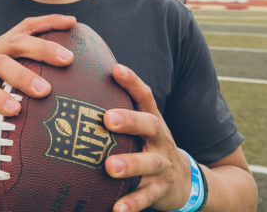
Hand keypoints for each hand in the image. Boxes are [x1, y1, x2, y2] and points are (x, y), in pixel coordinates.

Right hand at [0, 14, 75, 130]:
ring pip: (0, 63)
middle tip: (69, 59)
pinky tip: (15, 111)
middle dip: (45, 47)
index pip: (26, 27)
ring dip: (24, 76)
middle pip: (18, 41)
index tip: (73, 22)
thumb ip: (21, 77)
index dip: (49, 22)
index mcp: (0, 48)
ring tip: (45, 91)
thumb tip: (59, 88)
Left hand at [104, 65, 192, 211]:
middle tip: (108, 118)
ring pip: (149, 163)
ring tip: (110, 167)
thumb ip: (121, 113)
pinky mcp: (161, 190)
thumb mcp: (143, 129)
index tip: (116, 69)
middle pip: (149, 125)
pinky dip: (133, 204)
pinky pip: (147, 197)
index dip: (132, 82)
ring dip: (130, 164)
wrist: (185, 182)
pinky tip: (117, 209)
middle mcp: (160, 140)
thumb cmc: (150, 148)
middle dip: (130, 120)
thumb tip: (81, 90)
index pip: (145, 97)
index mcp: (153, 121)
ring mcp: (162, 165)